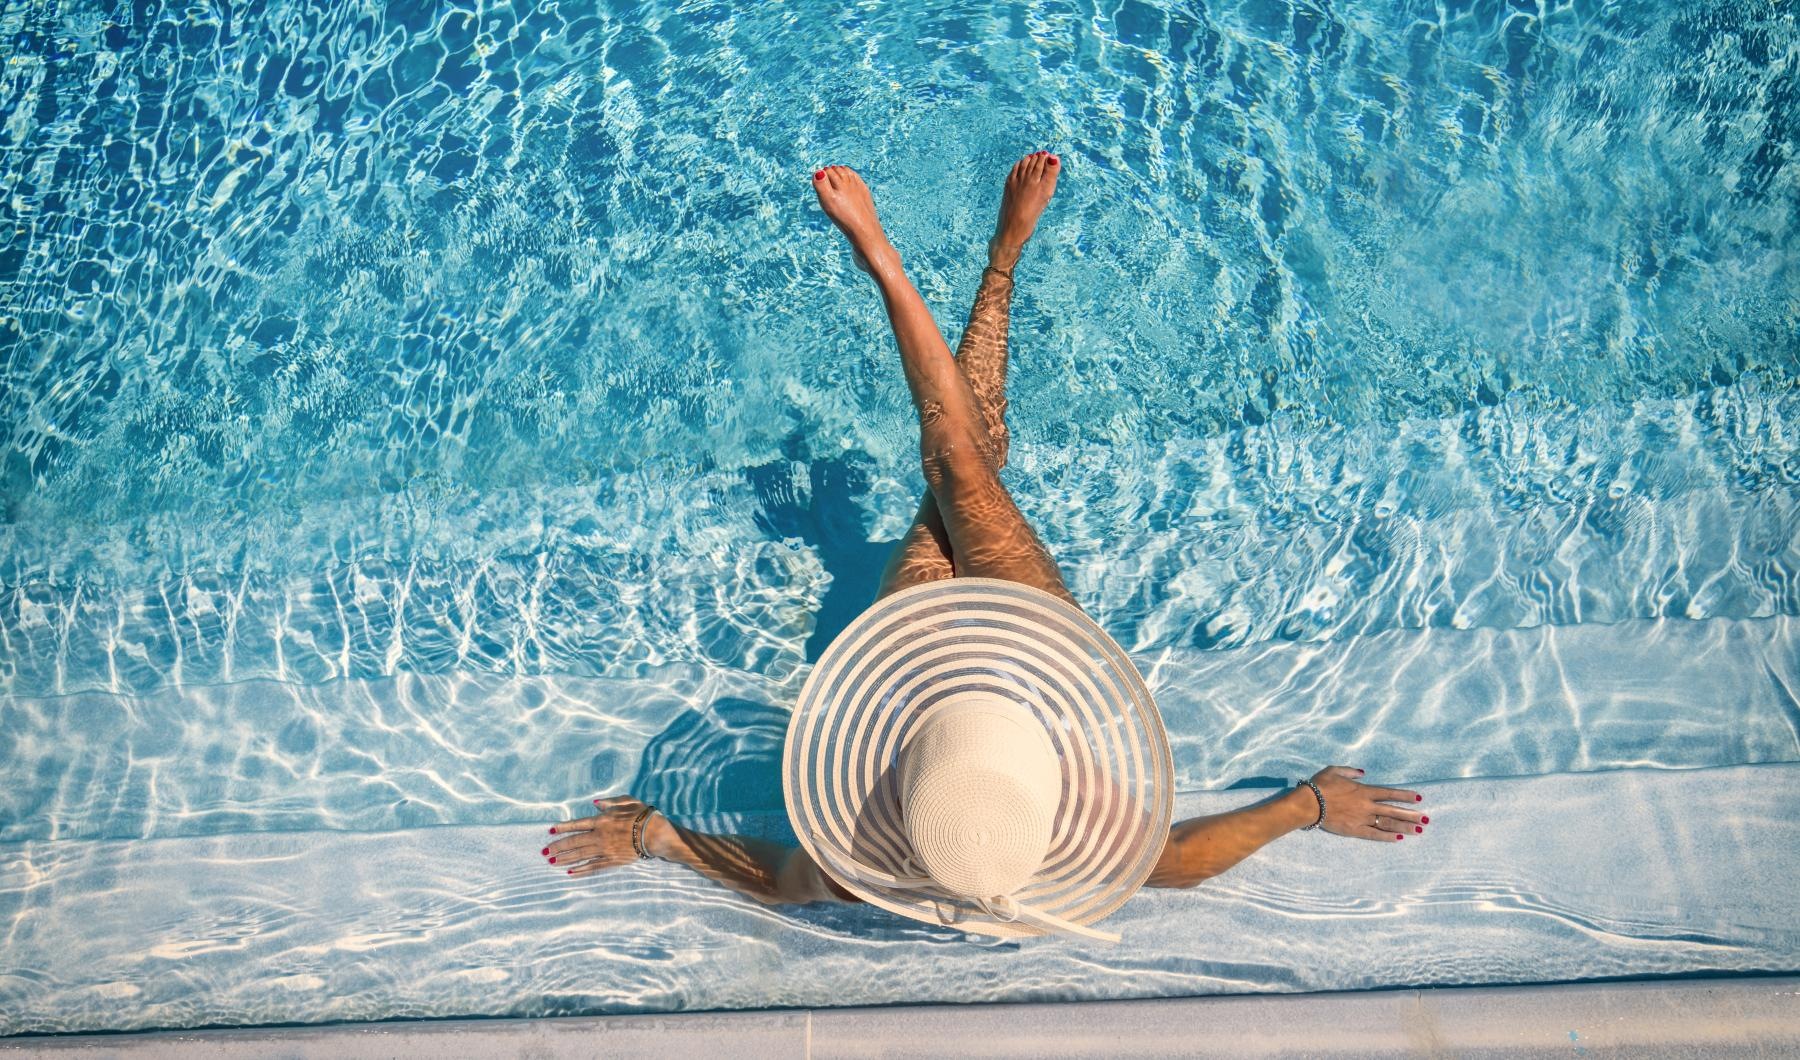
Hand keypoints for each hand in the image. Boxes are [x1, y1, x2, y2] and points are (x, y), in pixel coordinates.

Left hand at [542, 795, 660, 874]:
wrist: (655, 834)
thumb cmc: (643, 815)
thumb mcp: (627, 801)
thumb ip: (610, 802)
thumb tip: (595, 804)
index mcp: (602, 821)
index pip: (577, 825)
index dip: (562, 828)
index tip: (550, 831)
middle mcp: (600, 836)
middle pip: (574, 843)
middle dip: (557, 847)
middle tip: (544, 852)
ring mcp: (605, 850)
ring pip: (580, 856)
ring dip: (564, 859)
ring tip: (551, 862)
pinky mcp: (612, 861)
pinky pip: (593, 866)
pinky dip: (581, 870)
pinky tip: (571, 872)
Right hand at [1303, 765, 1426, 841]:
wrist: (1309, 803)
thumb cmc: (1320, 785)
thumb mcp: (1334, 770)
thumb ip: (1351, 772)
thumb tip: (1363, 773)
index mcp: (1364, 791)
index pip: (1390, 794)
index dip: (1405, 796)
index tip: (1418, 798)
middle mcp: (1367, 806)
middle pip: (1393, 811)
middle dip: (1411, 815)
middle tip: (1426, 819)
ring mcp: (1362, 819)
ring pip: (1387, 824)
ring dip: (1404, 827)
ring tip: (1418, 830)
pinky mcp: (1354, 830)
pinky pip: (1374, 834)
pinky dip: (1386, 837)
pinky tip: (1398, 839)